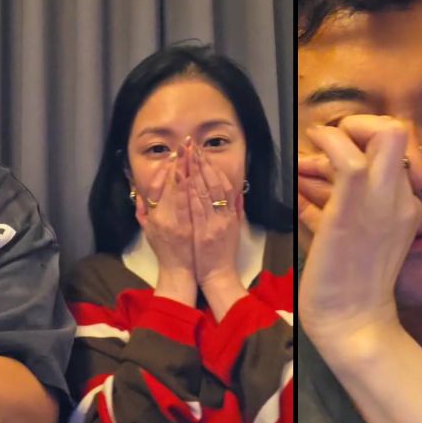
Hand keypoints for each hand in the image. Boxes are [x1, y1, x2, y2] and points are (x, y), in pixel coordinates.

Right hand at [135, 143, 195, 303]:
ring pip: (185, 191)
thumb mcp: (147, 230)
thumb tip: (137, 190)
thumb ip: (141, 210)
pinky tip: (203, 174)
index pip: (156, 187)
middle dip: (179, 164)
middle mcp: (165, 218)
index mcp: (153, 217)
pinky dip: (199, 188)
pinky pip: (197, 204)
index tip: (171, 155)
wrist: (181, 272)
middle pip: (171, 185)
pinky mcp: (196, 228)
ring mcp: (181, 223)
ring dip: (190, 170)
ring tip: (195, 153)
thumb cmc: (165, 251)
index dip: (164, 170)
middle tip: (185, 146)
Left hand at [187, 142, 244, 300]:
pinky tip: (184, 179)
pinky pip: (196, 208)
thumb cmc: (223, 254)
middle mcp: (224, 217)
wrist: (218, 275)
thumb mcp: (234, 229)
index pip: (226, 185)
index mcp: (231, 215)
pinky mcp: (203, 232)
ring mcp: (214, 224)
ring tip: (187, 156)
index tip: (204, 154)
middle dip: (203, 164)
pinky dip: (190, 192)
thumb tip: (238, 192)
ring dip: (195, 172)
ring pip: (205, 192)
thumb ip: (236, 210)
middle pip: (215, 184)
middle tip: (192, 147)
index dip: (215, 168)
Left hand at [298, 116, 421, 344]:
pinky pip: (348, 157)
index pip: (404, 152)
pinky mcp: (352, 210)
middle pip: (402, 132)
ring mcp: (382, 202)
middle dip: (367, 122)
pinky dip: (329, 141)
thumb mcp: (359, 239)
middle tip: (339, 138)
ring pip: (386, 134)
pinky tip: (314, 146)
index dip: (375, 140)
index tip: (344, 151)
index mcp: (408, 207)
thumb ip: (343, 205)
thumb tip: (308, 178)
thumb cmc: (350, 286)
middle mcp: (403, 199)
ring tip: (322, 141)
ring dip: (348, 127)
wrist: (354, 323)